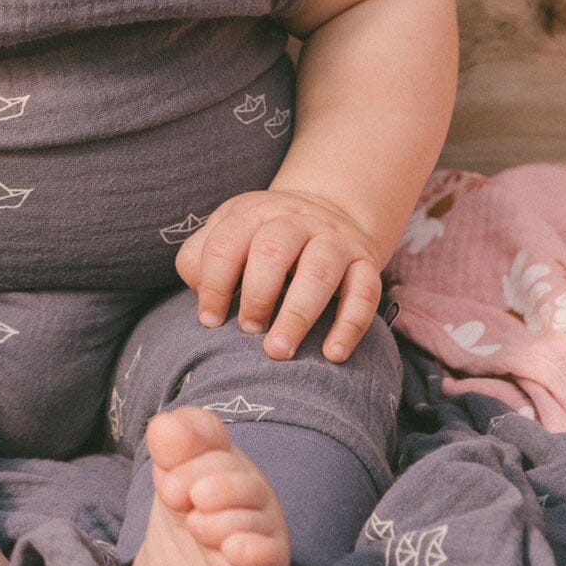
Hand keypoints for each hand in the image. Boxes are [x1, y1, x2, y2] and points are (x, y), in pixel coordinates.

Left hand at [173, 187, 382, 362]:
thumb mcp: (228, 232)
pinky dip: (349, 326)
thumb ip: (201, 258)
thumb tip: (200, 293)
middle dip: (256, 295)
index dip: (214, 286)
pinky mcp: (365, 261)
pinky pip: (364, 293)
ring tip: (279, 351)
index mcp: (253, 212)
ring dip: (297, 314)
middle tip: (248, 331)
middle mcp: (295, 220)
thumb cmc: (263, 237)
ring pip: (318, 272)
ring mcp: (333, 239)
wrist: (327, 210)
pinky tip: (332, 355)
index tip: (210, 321)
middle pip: (272, 251)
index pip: (226, 245)